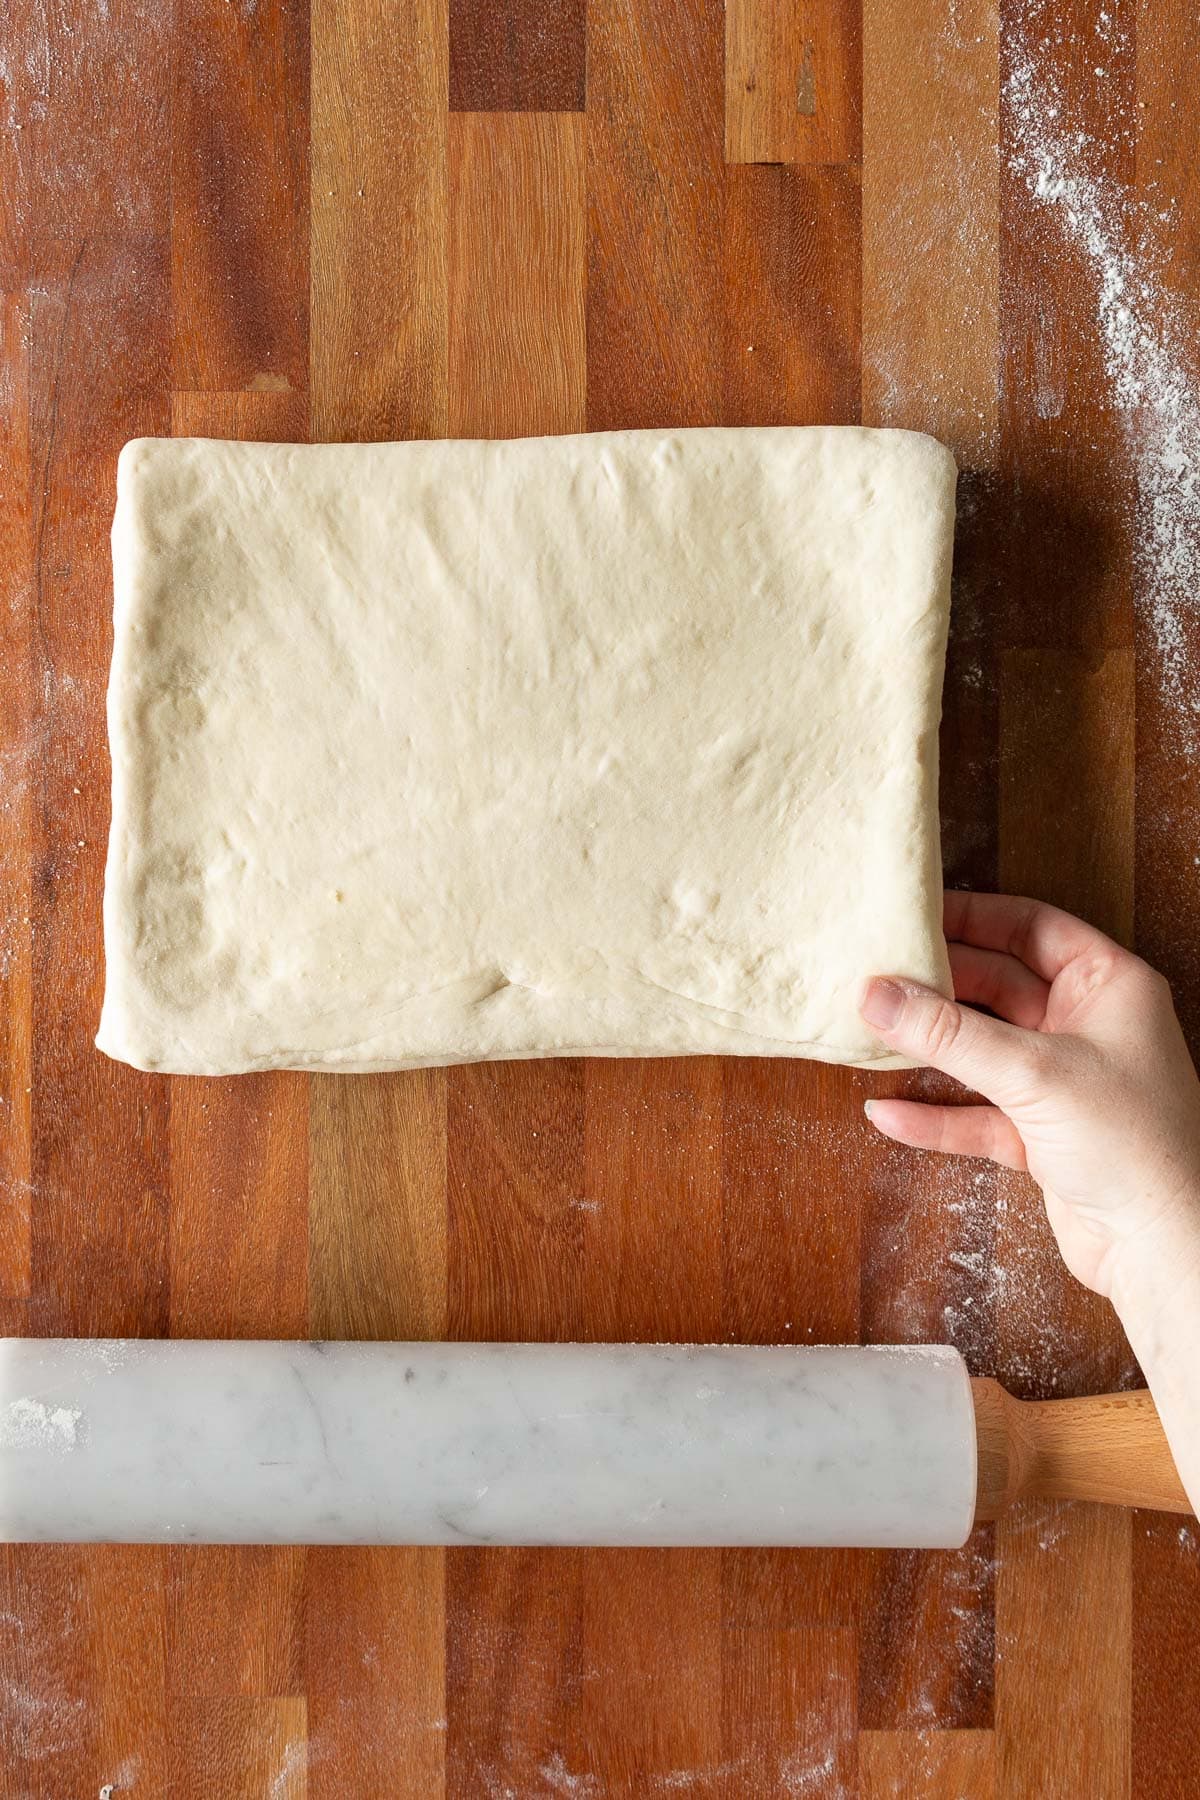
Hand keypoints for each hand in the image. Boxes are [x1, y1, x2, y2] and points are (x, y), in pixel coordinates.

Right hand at [859, 891, 1199, 1300]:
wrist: (1165, 1248)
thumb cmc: (1136, 1145)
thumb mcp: (1035, 1073)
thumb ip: (950, 1033)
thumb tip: (878, 993)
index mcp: (1108, 986)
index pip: (1031, 928)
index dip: (972, 917)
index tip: (913, 914)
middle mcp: (1088, 1027)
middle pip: (997, 985)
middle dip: (938, 986)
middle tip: (876, 974)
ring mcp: (1064, 1082)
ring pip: (982, 1049)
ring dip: (930, 1048)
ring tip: (871, 1030)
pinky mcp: (1043, 1135)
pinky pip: (977, 1114)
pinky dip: (936, 1115)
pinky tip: (889, 1113)